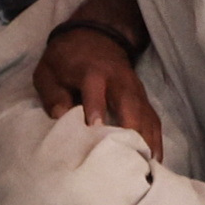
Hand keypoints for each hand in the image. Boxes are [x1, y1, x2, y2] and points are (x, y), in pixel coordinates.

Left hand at [31, 24, 166, 161]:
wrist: (95, 38)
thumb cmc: (66, 60)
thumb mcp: (48, 72)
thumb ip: (53, 94)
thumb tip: (60, 117)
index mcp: (92, 71)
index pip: (95, 88)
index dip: (96, 106)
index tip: (95, 128)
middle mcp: (119, 81)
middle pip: (130, 105)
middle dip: (131, 130)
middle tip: (128, 157)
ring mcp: (136, 91)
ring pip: (146, 116)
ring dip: (147, 141)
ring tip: (144, 166)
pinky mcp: (144, 101)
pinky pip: (153, 122)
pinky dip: (155, 141)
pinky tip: (154, 162)